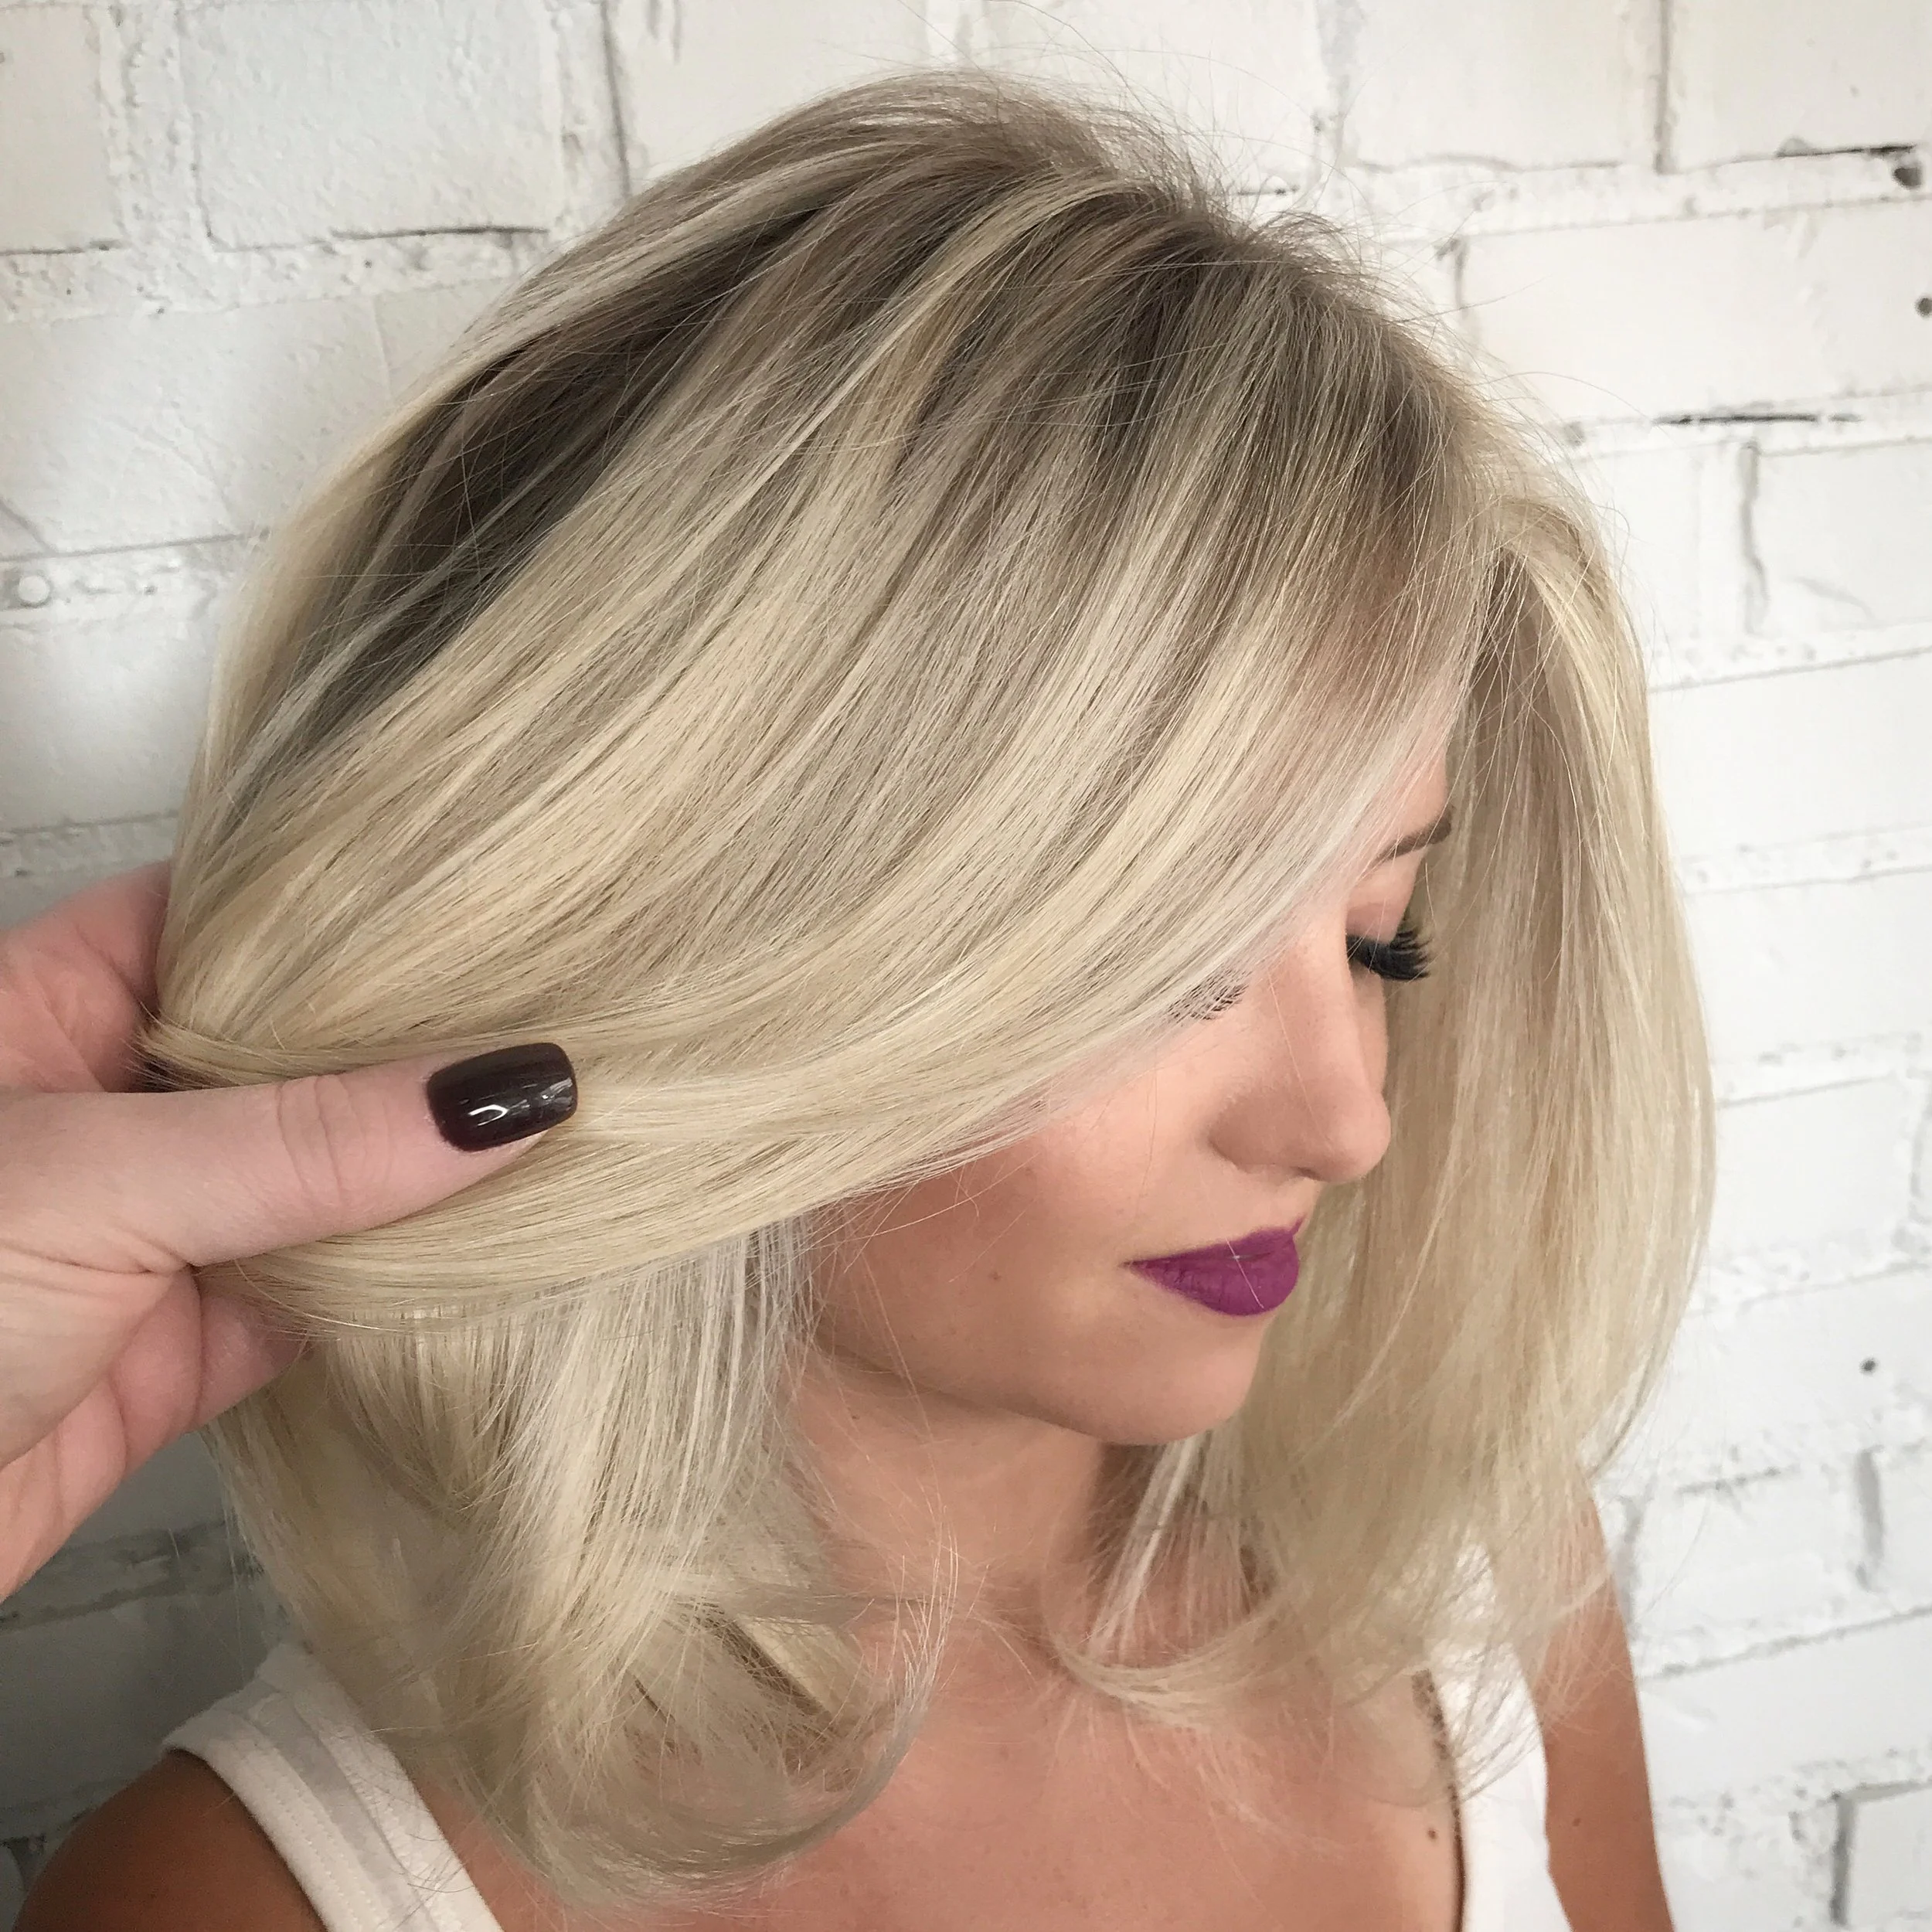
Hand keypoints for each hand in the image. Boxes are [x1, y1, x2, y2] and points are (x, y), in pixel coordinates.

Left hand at [0, 861, 574, 1597]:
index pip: (234, 916)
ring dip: (423, 1176)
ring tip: (573, 1124)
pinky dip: (401, 1291)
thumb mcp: (91, 1182)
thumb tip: (503, 1092)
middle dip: (420, 1046)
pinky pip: (317, 1300)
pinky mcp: (178, 1352)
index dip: (361, 906)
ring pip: (319, 1182)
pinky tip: (499, 1253)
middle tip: (573, 1016)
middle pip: (296, 1054)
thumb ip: (299, 1143)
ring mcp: (148, 1232)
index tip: (498, 903)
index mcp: (50, 1005)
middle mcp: (109, 1106)